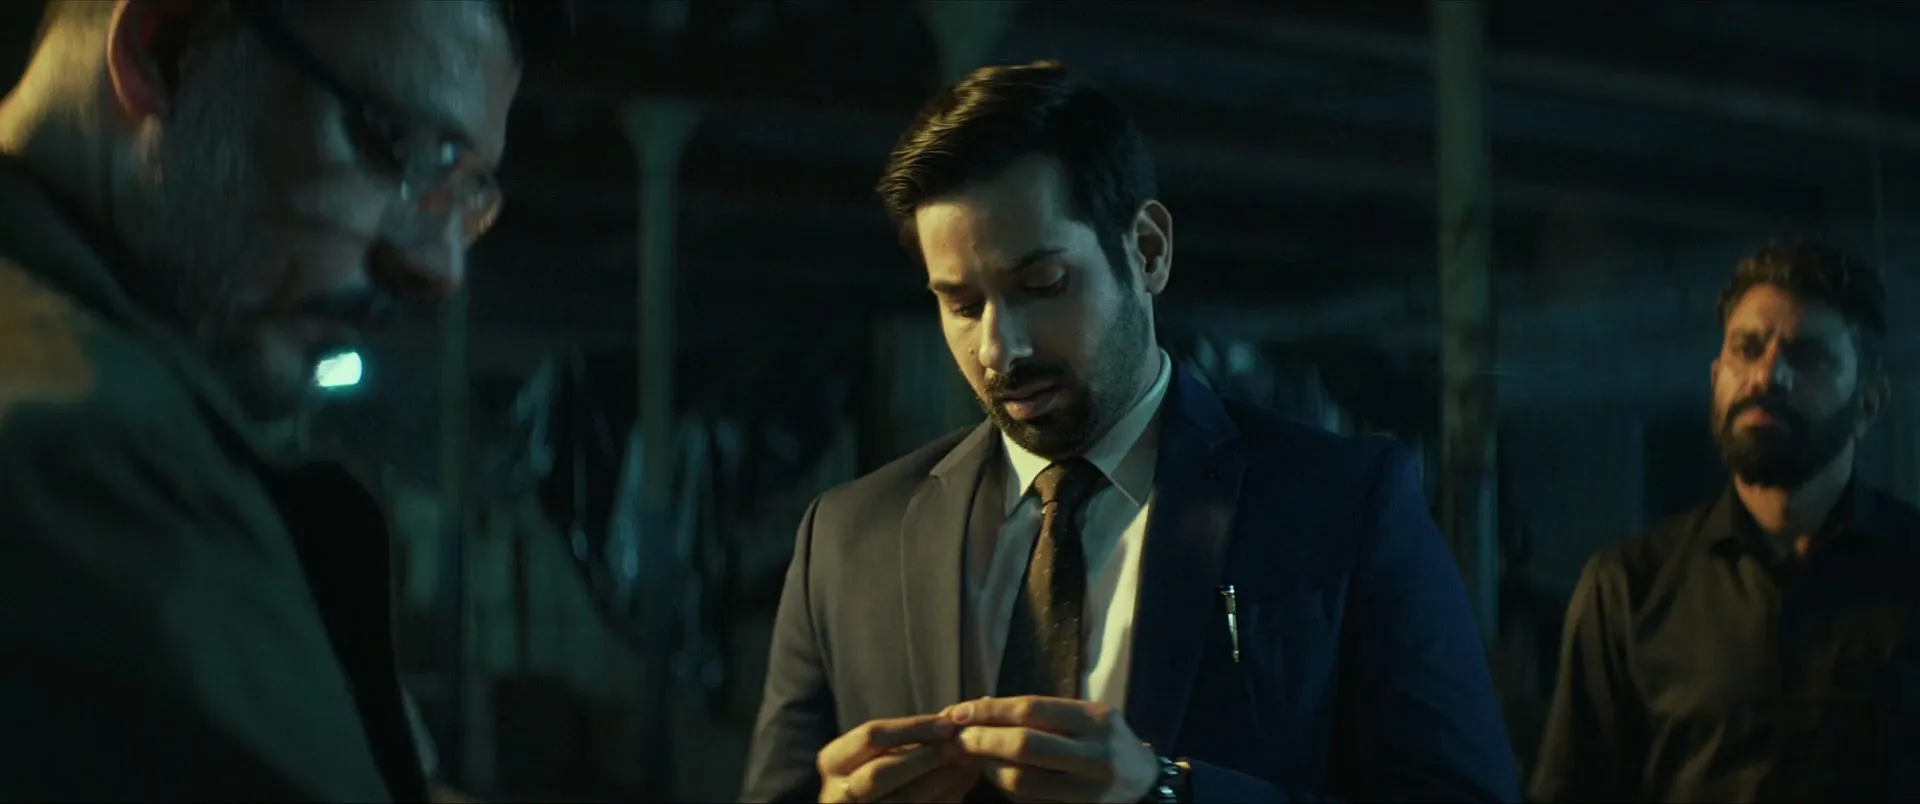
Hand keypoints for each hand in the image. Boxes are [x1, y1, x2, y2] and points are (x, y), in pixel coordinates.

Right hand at [817, 714, 982, 802]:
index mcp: (833, 761)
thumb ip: (908, 736)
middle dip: (926, 756)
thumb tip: (951, 716)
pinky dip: (947, 796)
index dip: (912, 728)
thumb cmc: (874, 770)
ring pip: (905, 799)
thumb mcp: (878, 751)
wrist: (867, 801)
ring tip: (970, 762)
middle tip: (960, 745)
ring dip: (943, 779)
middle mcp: (838, 792)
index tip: (947, 724)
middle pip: (882, 771)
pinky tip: (964, 782)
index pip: (871, 736)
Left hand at [947, 696, 1158, 802]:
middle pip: (1024, 745)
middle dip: (983, 740)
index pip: (1032, 709)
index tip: (960, 711)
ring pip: (1022, 781)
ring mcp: (1087, 790)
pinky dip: (1006, 789)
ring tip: (976, 758)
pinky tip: (997, 776)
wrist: (1146, 785)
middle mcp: (1094, 754)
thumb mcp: (1088, 716)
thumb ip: (1045, 712)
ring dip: (989, 769)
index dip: (991, 710)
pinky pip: (1030, 802)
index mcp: (1095, 720)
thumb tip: (983, 706)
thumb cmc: (1108, 742)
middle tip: (959, 737)